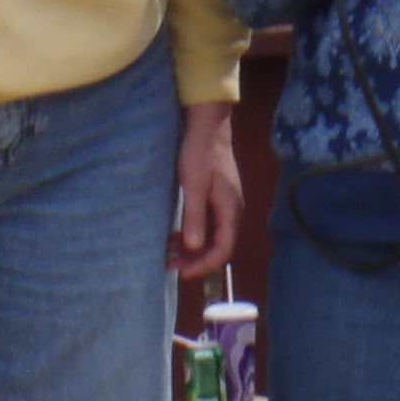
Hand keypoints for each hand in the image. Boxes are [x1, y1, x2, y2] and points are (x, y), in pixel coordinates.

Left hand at [170, 102, 241, 276]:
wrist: (208, 127)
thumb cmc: (200, 154)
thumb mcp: (194, 185)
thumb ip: (195, 217)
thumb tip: (194, 247)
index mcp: (229, 210)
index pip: (222, 249)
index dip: (204, 265)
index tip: (182, 273)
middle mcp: (231, 211)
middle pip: (218, 247)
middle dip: (195, 260)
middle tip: (170, 266)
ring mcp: (224, 205)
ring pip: (211, 237)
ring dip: (192, 248)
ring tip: (169, 253)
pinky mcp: (216, 199)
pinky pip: (207, 225)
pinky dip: (192, 234)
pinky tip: (176, 236)